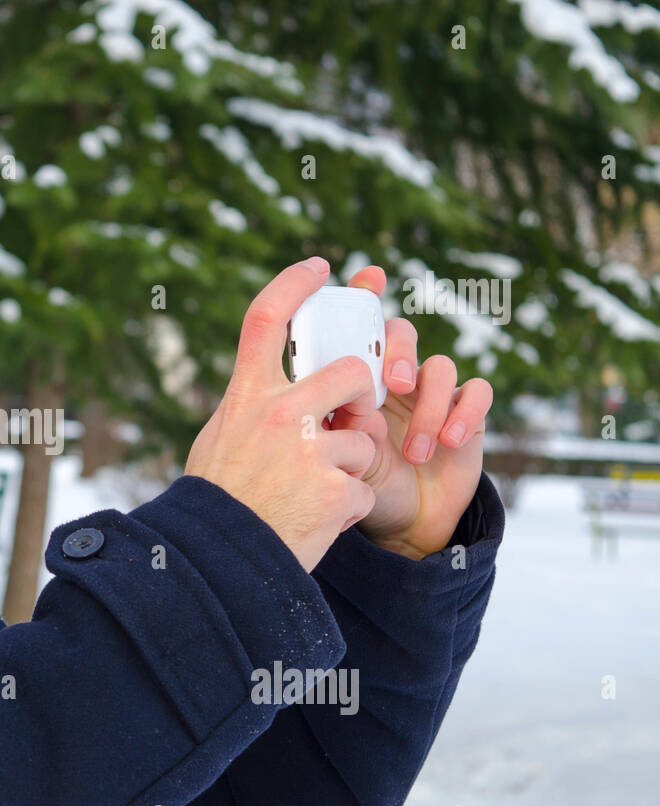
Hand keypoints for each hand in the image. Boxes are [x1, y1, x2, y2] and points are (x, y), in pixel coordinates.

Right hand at [185, 257, 378, 571]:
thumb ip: (253, 407)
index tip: (320, 267)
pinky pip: (364, 488)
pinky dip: (348, 508)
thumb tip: (276, 382)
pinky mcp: (339, 491)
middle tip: (353, 416)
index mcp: (247, 398)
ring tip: (314, 492)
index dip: (296, 284)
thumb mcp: (220, 438)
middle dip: (362, 395)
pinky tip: (317, 520)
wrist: (220, 563)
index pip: (268, 319)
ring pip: (364, 438)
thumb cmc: (218, 500)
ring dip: (350, 466)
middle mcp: (281, 415)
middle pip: (351, 373)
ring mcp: (313, 452)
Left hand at [326, 266, 493, 558]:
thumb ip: (337, 424)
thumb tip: (347, 404)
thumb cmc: (362, 481)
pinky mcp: (467, 413)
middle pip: (401, 333)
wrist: (401, 521)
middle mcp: (395, 376)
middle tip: (393, 385)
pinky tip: (448, 442)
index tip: (370, 276)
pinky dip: (463, 412)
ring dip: (428, 407)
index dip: (365, 294)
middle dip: (398, 351)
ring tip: (415, 450)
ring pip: (439, 367)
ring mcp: (432, 393)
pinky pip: (476, 391)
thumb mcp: (339, 453)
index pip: (360, 326)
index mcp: (356, 378)